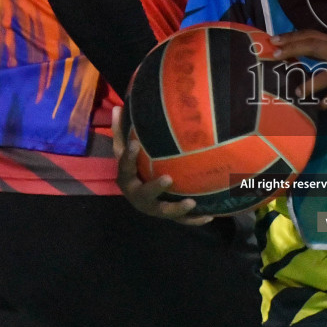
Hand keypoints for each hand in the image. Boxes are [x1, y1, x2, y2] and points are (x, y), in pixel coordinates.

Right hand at [111, 106, 212, 225]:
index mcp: (126, 178)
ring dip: (177, 208)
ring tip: (191, 202)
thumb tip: (117, 106)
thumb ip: (121, 131)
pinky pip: (181, 221)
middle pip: (144, 194)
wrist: (136, 193)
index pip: (125, 167)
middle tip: (168, 178)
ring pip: (164, 211)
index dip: (129, 156)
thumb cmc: (134, 166)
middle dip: (155, 188)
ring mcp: (153, 207)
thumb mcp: (124, 149)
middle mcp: (138, 196)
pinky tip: (209, 215)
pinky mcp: (167, 214)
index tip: (135, 143)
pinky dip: (194, 219)